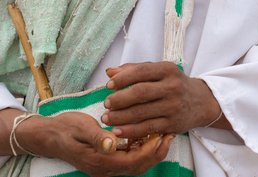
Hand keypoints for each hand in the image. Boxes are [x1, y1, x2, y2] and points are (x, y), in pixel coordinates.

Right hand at [18, 111, 172, 176]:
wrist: (49, 135)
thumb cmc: (65, 128)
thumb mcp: (81, 128)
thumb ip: (97, 137)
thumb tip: (112, 143)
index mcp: (100, 162)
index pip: (134, 162)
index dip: (151, 150)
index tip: (163, 134)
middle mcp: (105, 168)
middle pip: (139, 166)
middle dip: (157, 152)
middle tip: (170, 134)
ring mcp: (106, 165)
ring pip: (136, 163)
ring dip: (151, 150)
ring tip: (163, 132)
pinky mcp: (107, 159)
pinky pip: (129, 157)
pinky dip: (141, 148)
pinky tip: (148, 132)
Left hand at [102, 61, 224, 140]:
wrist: (201, 102)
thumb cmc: (174, 84)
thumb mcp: (160, 72)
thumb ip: (135, 70)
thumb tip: (109, 72)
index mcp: (168, 70)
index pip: (142, 71)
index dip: (123, 78)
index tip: (109, 85)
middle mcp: (172, 87)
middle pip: (140, 92)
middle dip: (119, 99)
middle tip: (107, 103)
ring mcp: (173, 106)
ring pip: (141, 112)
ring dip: (120, 116)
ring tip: (107, 118)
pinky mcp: (172, 124)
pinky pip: (146, 128)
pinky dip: (129, 130)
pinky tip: (117, 130)